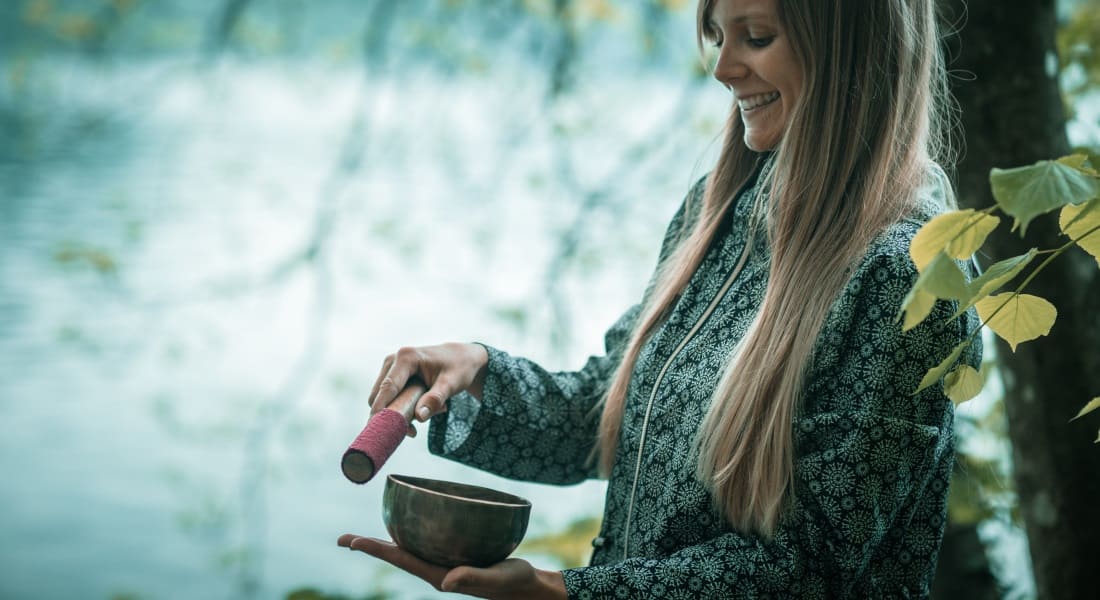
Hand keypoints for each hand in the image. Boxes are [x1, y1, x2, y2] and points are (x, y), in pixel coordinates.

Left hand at [337, 534, 566, 599]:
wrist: (529, 588)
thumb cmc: (513, 584)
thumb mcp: (495, 579)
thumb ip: (472, 579)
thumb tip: (445, 583)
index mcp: (439, 576)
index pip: (401, 559)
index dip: (376, 549)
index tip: (351, 542)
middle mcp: (437, 570)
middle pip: (398, 555)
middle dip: (372, 547)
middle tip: (344, 539)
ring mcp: (445, 564)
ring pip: (411, 549)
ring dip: (389, 540)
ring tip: (368, 534)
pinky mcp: (457, 556)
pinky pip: (429, 542)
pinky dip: (414, 532)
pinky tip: (414, 522)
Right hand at [369, 343, 488, 436]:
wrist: (460, 358)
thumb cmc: (458, 368)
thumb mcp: (452, 384)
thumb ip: (435, 399)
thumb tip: (419, 416)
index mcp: (406, 358)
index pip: (388, 387)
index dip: (382, 409)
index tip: (381, 429)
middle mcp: (393, 360)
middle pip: (379, 396)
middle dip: (393, 415)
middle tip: (415, 428)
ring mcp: (390, 367)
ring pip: (382, 399)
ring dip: (399, 412)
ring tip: (428, 411)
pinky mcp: (391, 375)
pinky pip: (388, 398)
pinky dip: (401, 408)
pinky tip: (422, 407)